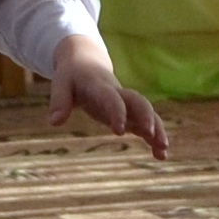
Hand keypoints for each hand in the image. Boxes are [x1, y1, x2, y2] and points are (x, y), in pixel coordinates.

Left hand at [46, 41, 170, 159]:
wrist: (87, 62)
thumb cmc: (72, 75)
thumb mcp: (61, 84)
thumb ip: (59, 102)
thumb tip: (55, 123)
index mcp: (101, 87)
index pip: (112, 99)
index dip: (117, 113)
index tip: (119, 131)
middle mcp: (119, 94)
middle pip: (138, 102)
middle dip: (146, 117)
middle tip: (151, 135)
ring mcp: (126, 104)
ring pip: (147, 114)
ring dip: (156, 130)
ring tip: (163, 152)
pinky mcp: (129, 113)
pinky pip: (145, 125)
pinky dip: (153, 138)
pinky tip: (160, 156)